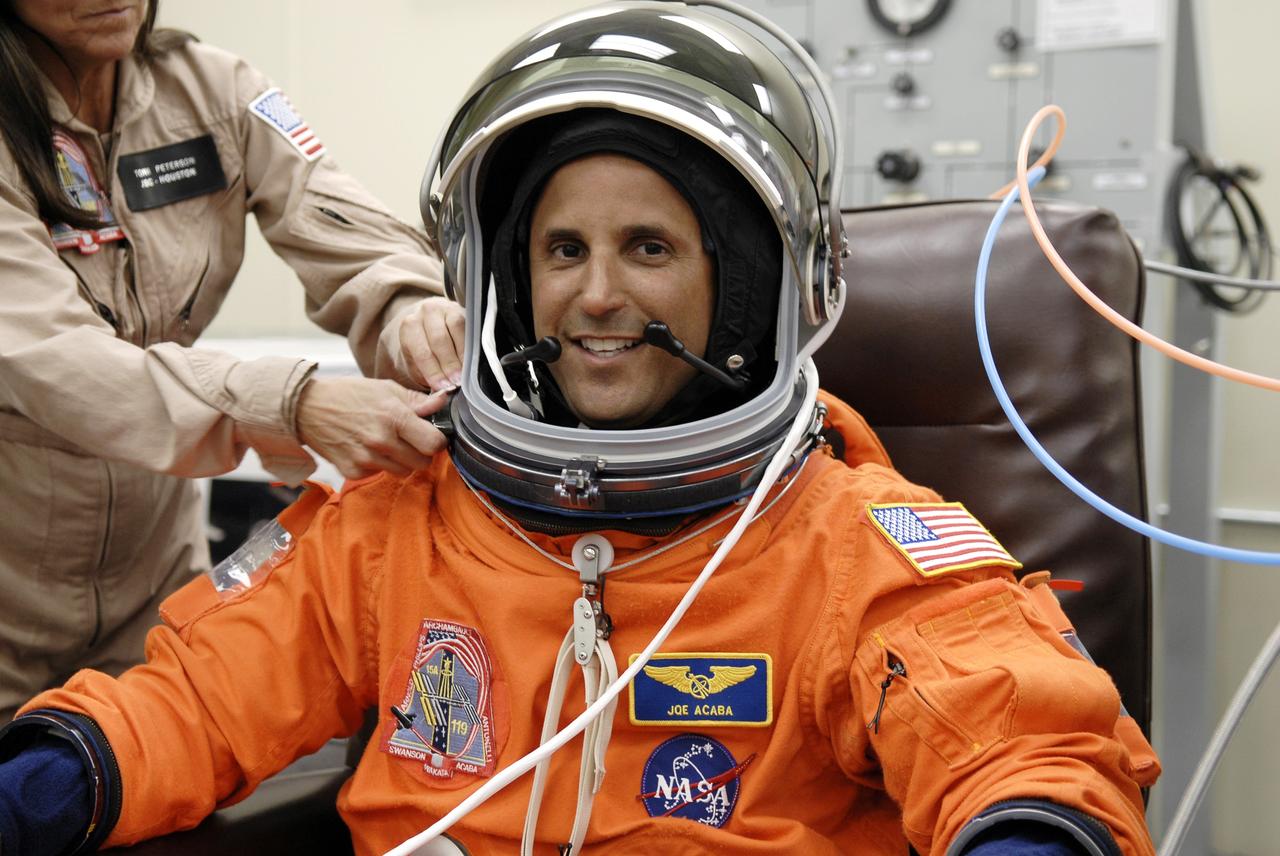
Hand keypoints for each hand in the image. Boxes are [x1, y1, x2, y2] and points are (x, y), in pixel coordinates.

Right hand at [295, 377, 448, 479]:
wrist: (305, 408)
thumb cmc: (348, 395)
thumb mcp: (385, 388)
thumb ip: (416, 400)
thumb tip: (442, 403)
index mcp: (394, 417)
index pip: (434, 444)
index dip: (437, 440)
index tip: (432, 436)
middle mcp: (381, 441)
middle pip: (422, 462)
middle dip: (421, 453)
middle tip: (409, 440)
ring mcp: (366, 459)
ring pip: (403, 472)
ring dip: (401, 461)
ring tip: (386, 443)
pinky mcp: (353, 471)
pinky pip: (379, 475)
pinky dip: (378, 466)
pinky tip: (367, 449)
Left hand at [398, 296, 464, 390]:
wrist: (429, 324)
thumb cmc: (423, 349)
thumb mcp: (416, 362)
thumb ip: (426, 374)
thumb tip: (442, 390)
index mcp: (409, 326)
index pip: (422, 351)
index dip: (433, 372)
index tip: (443, 387)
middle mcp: (426, 312)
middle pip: (438, 339)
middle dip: (448, 364)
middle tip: (456, 383)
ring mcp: (446, 308)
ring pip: (455, 328)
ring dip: (462, 354)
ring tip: (465, 373)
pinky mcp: (463, 309)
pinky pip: (469, 325)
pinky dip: (471, 345)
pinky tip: (472, 360)